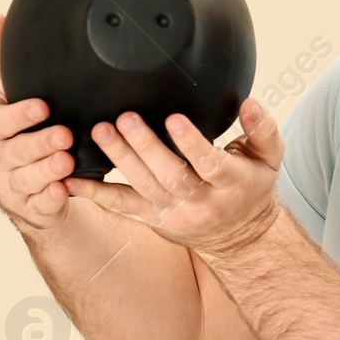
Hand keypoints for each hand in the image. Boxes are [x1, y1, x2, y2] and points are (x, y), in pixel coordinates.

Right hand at [0, 13, 74, 232]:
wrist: (27, 175)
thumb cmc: (19, 128)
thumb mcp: (8, 94)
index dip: (19, 114)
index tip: (42, 106)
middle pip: (14, 151)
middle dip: (38, 143)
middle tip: (64, 135)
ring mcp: (11, 181)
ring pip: (26, 178)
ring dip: (46, 170)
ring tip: (66, 162)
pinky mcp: (28, 204)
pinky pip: (39, 203)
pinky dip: (51, 198)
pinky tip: (63, 191)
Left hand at [64, 100, 284, 258]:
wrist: (239, 236)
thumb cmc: (250, 185)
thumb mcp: (269, 158)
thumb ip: (263, 128)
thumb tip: (249, 103)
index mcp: (231, 184)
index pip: (210, 165)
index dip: (191, 143)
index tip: (174, 119)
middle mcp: (201, 202)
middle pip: (170, 175)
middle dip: (145, 147)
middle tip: (124, 118)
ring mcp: (174, 213)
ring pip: (143, 187)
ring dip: (119, 159)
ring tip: (100, 131)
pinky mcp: (152, 218)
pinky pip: (121, 205)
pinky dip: (94, 193)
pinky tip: (70, 179)